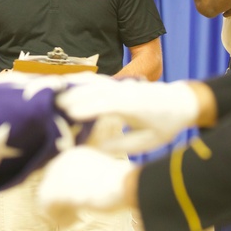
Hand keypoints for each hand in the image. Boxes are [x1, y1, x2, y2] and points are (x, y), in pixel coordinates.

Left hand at [38, 147, 134, 225]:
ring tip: (74, 220)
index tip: (79, 206)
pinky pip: (46, 207)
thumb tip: (77, 195)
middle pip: (49, 184)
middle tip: (75, 217)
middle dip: (60, 203)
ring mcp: (59, 173)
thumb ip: (88, 181)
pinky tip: (73, 222)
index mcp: (76, 154)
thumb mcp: (103, 178)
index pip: (58, 174)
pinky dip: (58, 218)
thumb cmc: (124, 185)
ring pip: (46, 197)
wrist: (128, 184)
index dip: (65, 193)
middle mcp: (63, 158)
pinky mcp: (57, 189)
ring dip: (58, 212)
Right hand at [57, 79, 199, 152]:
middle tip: (49, 105)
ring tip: (52, 94)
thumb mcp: (148, 142)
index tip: (70, 114)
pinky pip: (97, 80)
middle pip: (96, 90)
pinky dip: (81, 83)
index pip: (109, 104)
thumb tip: (95, 149)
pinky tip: (66, 87)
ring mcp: (123, 84)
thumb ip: (122, 146)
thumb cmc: (166, 125)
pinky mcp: (120, 83)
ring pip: (95, 82)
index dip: (89, 108)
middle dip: (73, 96)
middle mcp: (127, 91)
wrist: (181, 102)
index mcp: (136, 106)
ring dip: (73, 87)